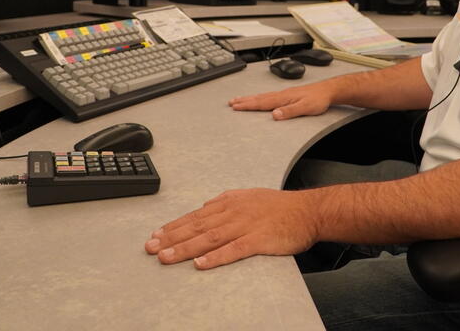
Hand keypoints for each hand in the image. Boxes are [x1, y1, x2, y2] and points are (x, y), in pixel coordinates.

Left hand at [145, 188, 318, 268]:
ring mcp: (245, 226)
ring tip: (166, 257)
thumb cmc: (280, 206)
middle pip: (197, 226)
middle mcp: (234, 212)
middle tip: (150, 247)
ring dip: (185, 248)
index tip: (156, 235)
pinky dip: (215, 257)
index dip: (174, 226)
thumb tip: (205, 205)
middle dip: (171, 238)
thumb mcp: (249, 196)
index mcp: (230, 203)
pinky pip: (233, 250)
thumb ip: (226, 200)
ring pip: (209, 238)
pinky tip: (200, 264)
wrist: (309, 211)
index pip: (195, 215)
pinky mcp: (259, 240)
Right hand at [228, 83, 333, 119]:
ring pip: (263, 96)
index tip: (236, 106)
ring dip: (250, 98)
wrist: (328, 91)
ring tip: (239, 99)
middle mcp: (281, 94)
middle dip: (244, 101)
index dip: (248, 105)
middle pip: (259, 98)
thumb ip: (290, 111)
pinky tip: (259, 99)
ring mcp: (284, 94)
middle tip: (231, 103)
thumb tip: (275, 115)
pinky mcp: (287, 95)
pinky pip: (269, 96)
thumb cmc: (318, 99)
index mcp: (283, 98)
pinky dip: (260, 98)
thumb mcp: (305, 108)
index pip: (262, 102)